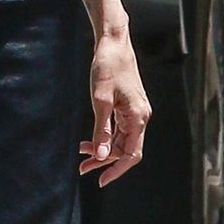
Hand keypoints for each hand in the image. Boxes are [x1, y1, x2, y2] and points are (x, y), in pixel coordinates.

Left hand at [79, 21, 151, 185]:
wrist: (113, 43)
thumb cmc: (107, 67)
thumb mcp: (100, 100)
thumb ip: (102, 130)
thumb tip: (102, 156)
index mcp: (138, 117)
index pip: (131, 154)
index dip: (116, 170)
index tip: (100, 181)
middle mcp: (141, 116)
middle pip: (125, 149)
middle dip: (105, 160)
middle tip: (82, 168)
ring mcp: (135, 111)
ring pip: (121, 140)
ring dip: (103, 149)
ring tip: (81, 155)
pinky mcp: (128, 106)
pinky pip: (119, 128)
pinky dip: (105, 136)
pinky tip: (89, 141)